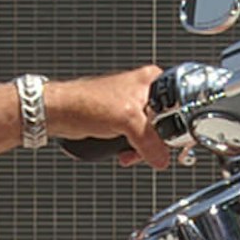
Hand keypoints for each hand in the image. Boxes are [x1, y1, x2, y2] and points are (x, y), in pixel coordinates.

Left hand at [48, 64, 175, 166]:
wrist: (59, 113)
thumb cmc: (85, 103)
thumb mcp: (127, 121)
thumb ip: (150, 142)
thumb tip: (162, 158)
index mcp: (152, 81)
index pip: (180, 104)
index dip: (178, 125)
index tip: (174, 143)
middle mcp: (144, 91)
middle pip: (167, 122)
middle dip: (157, 142)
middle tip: (150, 150)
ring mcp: (132, 106)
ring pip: (151, 134)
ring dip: (143, 148)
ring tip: (130, 153)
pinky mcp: (121, 120)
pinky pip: (136, 139)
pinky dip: (132, 149)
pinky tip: (123, 153)